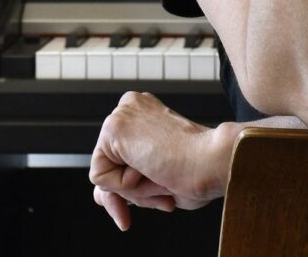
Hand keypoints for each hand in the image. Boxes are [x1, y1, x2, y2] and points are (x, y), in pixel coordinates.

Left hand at [89, 91, 231, 230]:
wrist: (210, 161)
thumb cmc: (197, 172)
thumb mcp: (156, 181)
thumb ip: (126, 186)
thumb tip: (98, 198)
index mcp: (145, 116)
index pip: (121, 160)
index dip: (136, 189)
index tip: (163, 191)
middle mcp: (131, 109)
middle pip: (111, 168)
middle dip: (133, 192)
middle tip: (165, 187)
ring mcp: (122, 114)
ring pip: (106, 174)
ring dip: (134, 190)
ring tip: (162, 176)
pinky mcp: (113, 127)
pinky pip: (100, 177)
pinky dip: (124, 187)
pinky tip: (149, 168)